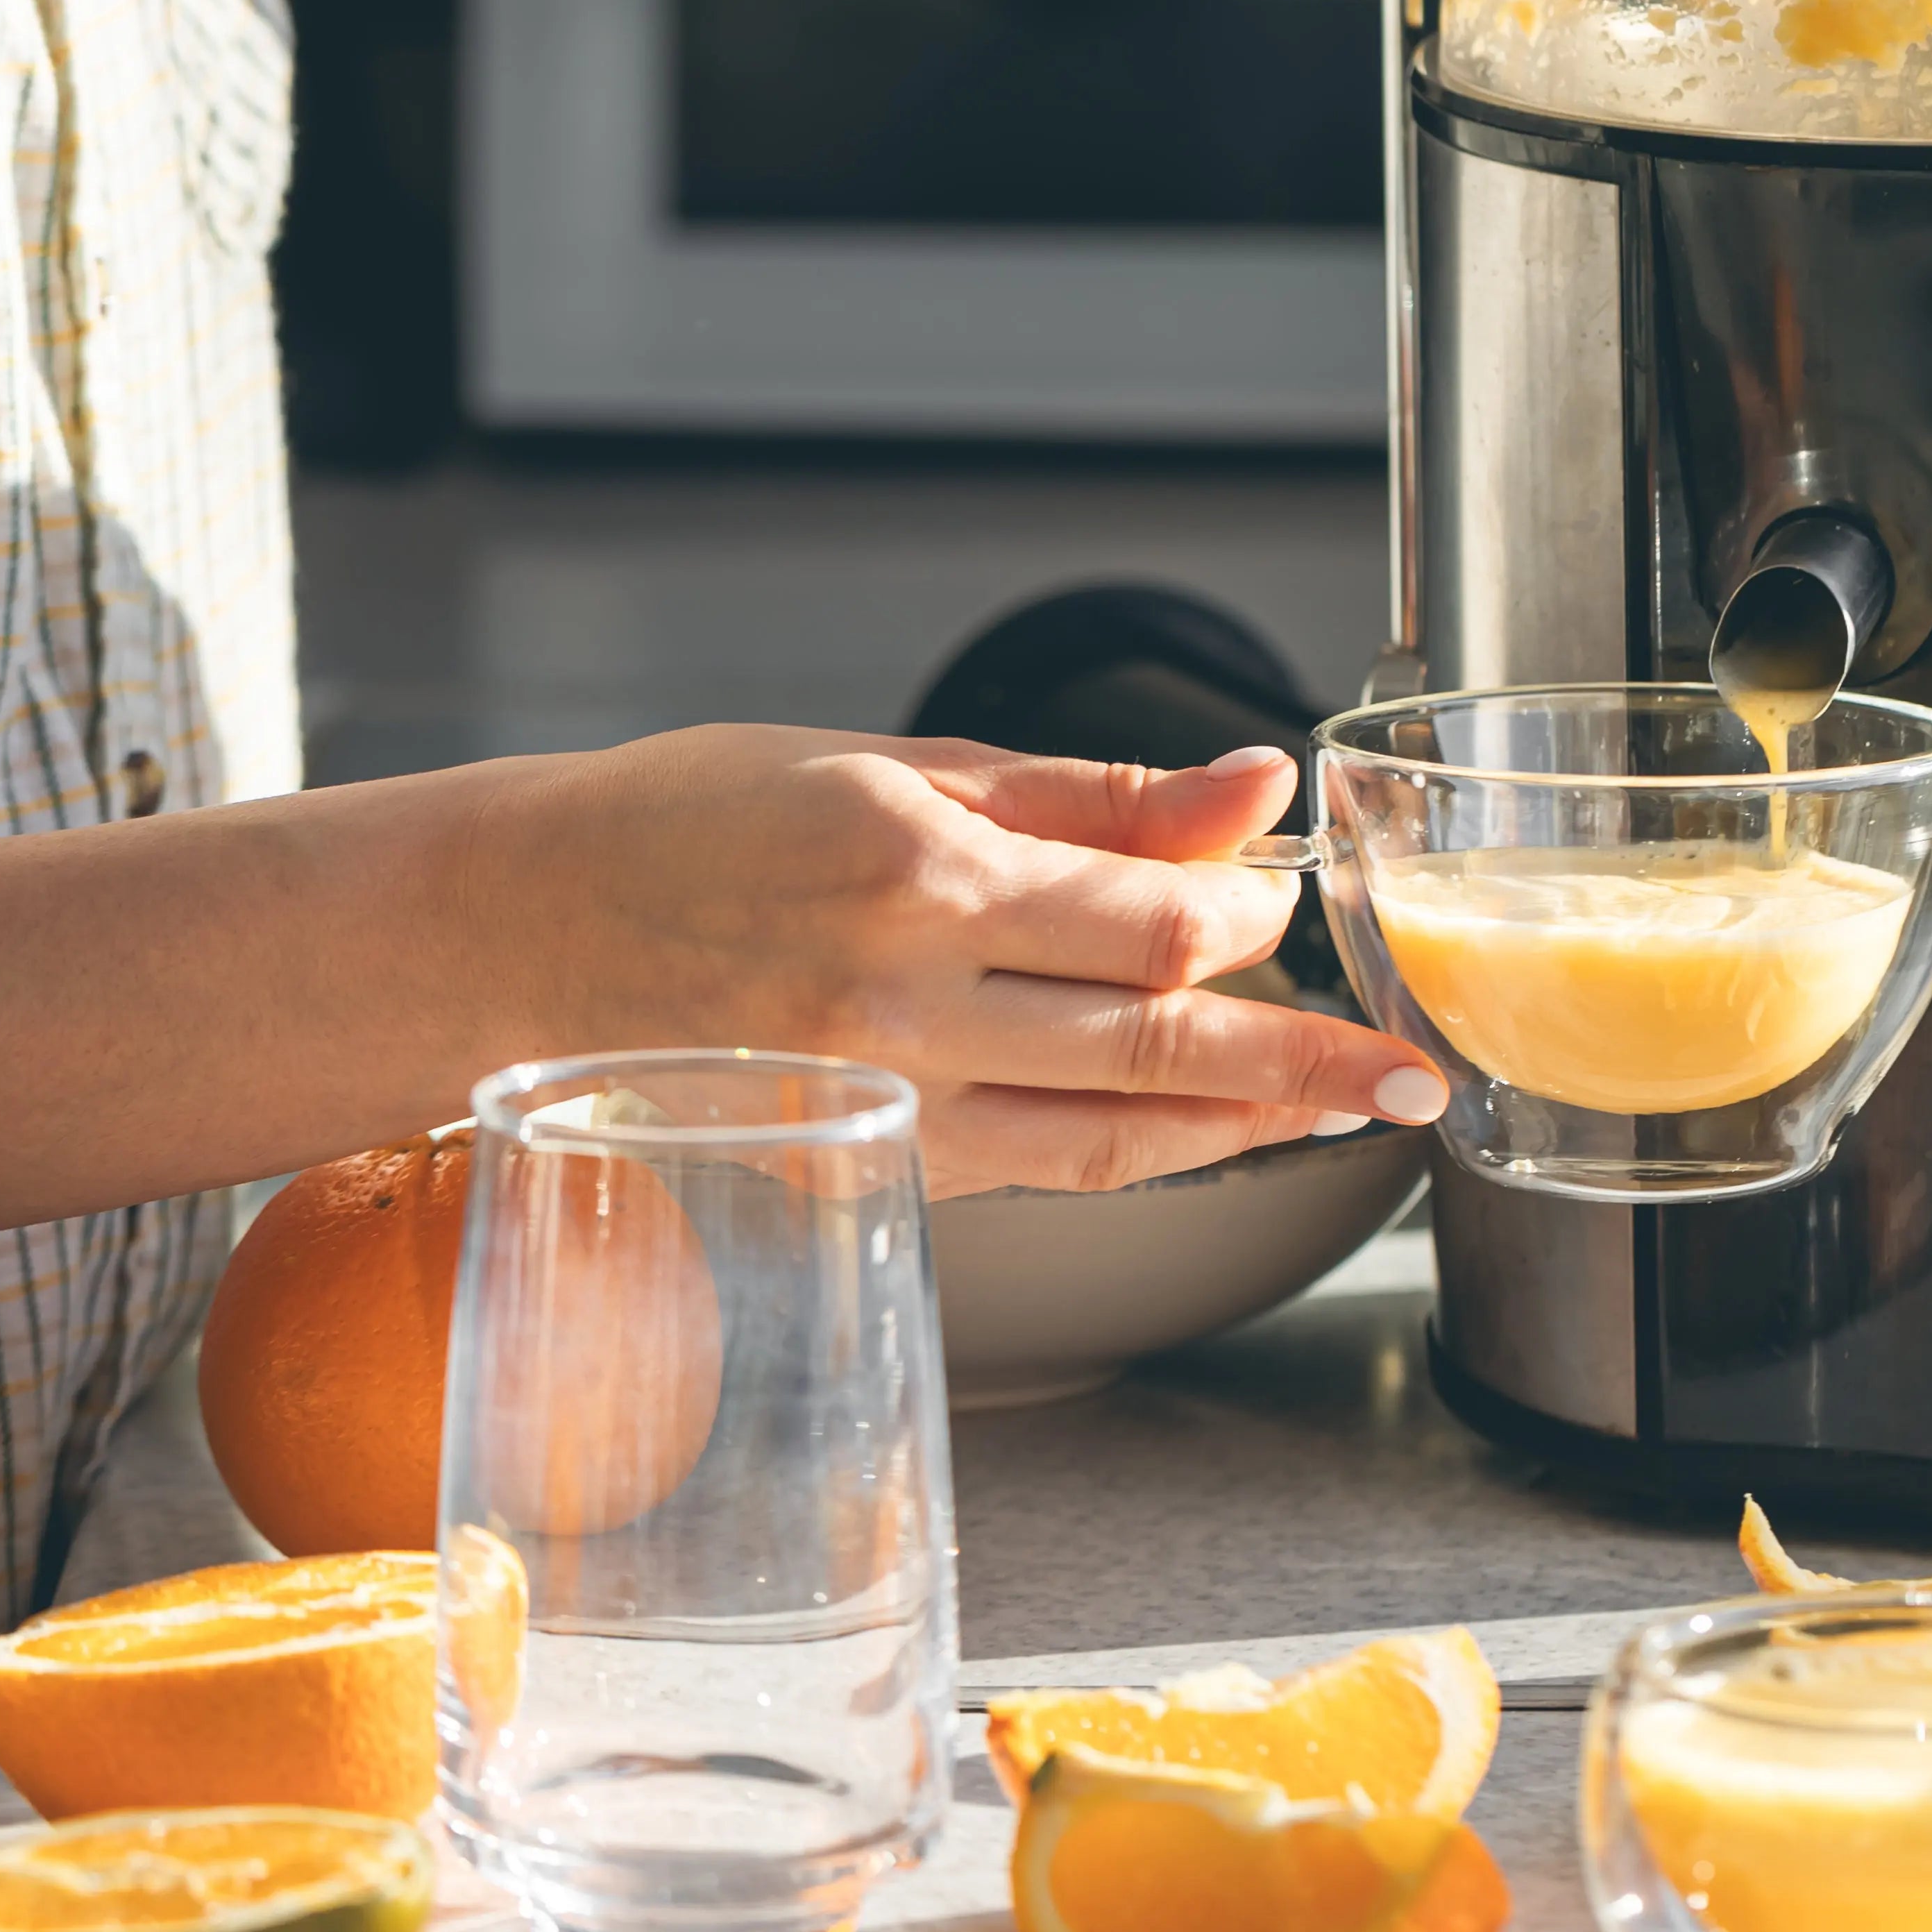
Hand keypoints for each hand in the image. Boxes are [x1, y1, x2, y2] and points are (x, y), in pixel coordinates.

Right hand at [472, 726, 1447, 1197]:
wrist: (516, 936)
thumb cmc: (684, 822)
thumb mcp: (884, 763)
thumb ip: (1081, 794)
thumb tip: (1245, 786)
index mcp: (916, 873)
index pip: (1161, 915)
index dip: (1257, 908)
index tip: (1285, 883)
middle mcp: (907, 1003)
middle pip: (1168, 1040)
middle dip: (1314, 1057)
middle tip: (1415, 1064)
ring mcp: (888, 1102)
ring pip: (1122, 1134)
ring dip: (1252, 1123)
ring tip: (1352, 1110)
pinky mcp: (873, 1163)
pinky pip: (1048, 1168)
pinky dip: (1145, 1148)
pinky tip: (1204, 1124)